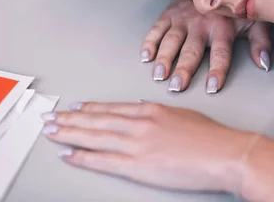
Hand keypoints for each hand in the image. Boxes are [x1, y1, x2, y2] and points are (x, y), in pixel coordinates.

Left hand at [41, 102, 250, 192]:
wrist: (224, 154)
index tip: (74, 108)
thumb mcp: (181, 114)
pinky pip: (101, 160)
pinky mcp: (137, 165)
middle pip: (95, 121)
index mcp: (150, 110)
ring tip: (50, 132)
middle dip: (68, 120)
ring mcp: (136, 144)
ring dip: (68, 134)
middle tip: (49, 118)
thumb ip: (157, 112)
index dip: (89, 109)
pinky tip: (68, 154)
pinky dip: (82, 157)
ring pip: (93, 137)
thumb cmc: (210, 136)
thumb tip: (139, 107)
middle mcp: (138, 123)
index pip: (110, 108)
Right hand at [141, 0, 270, 93]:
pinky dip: (149, 42)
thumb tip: (264, 63)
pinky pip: (157, 29)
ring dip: (164, 57)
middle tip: (176, 86)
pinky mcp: (169, 14)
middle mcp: (201, 24)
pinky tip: (145, 56)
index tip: (212, 87)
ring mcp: (183, 18)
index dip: (217, 70)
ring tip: (159, 74)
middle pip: (192, 50)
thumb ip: (260, 42)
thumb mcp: (253, 20)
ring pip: (172, 40)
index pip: (221, 53)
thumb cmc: (233, 6)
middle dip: (184, 68)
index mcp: (222, 28)